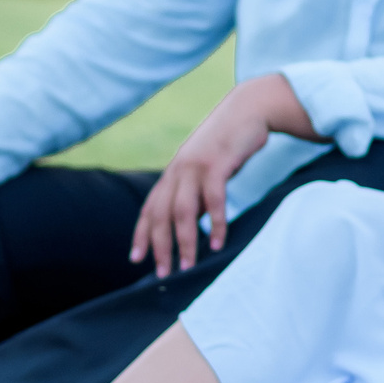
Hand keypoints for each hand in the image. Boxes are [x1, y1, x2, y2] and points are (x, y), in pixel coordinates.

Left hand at [133, 73, 315, 276]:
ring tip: (187, 266)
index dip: (141, 234)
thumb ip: (195, 190)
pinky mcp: (217, 163)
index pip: (149, 208)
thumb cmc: (228, 143)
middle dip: (160, 247)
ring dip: (184, 241)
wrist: (248, 108)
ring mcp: (196, 166)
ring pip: (183, 211)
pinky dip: (215, 223)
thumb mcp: (205, 166)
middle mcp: (178, 170)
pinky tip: (217, 243)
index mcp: (173, 173)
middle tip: (163, 274)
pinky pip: (213, 200)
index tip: (136, 259)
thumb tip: (190, 221)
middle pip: (161, 215)